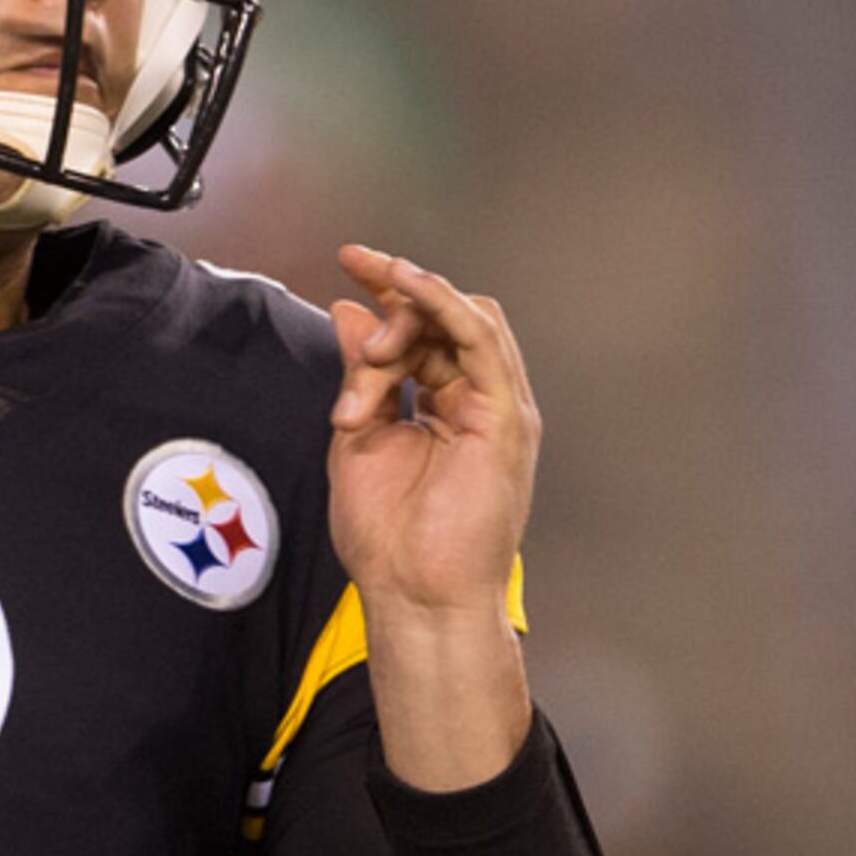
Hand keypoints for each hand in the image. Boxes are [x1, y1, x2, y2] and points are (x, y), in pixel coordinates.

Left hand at [326, 243, 536, 624]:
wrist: (414, 595)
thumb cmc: (389, 539)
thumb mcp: (359, 436)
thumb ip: (362, 373)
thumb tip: (352, 311)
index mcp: (450, 407)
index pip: (428, 328)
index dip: (390, 290)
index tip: (348, 260)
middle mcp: (480, 401)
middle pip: (446, 318)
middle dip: (396, 309)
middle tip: (360, 353)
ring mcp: (499, 409)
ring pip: (465, 320)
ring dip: (412, 314)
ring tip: (375, 352)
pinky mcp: (506, 419)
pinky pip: (480, 339)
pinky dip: (444, 303)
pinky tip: (407, 284)